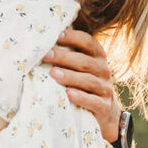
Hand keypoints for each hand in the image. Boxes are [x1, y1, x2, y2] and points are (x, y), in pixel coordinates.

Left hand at [43, 27, 122, 142]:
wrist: (105, 112)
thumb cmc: (84, 84)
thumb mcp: (80, 67)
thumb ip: (68, 54)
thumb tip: (42, 41)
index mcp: (98, 56)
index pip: (87, 42)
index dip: (73, 37)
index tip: (55, 35)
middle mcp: (104, 70)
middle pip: (84, 61)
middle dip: (64, 57)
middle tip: (46, 55)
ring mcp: (105, 88)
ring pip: (88, 80)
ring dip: (70, 76)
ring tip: (53, 74)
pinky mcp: (104, 106)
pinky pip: (94, 101)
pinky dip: (81, 97)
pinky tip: (68, 94)